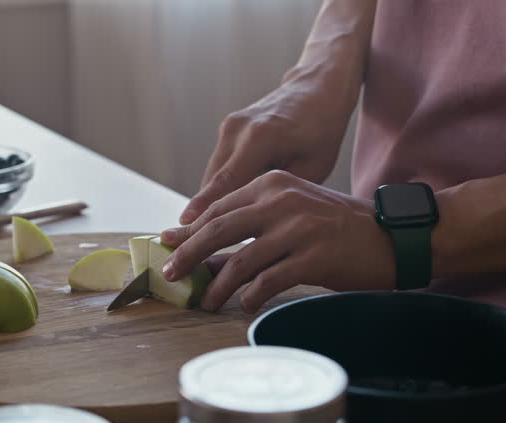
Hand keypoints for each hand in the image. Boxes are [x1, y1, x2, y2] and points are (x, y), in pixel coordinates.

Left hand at [162, 170, 396, 312]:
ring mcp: (298, 227)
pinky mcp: (314, 256)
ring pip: (241, 259)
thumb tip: (205, 254)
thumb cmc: (338, 228)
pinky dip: (251, 295)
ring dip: (218, 285)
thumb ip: (252, 228)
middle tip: (171, 275)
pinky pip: (269, 280)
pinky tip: (245, 304)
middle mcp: (282, 200)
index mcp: (273, 184)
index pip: (219, 207)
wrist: (390, 238)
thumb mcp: (293, 214)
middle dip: (189, 254)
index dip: (190, 229)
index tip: (167, 245)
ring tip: (206, 302)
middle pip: (220, 229)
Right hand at [179, 76, 355, 224]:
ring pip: (211, 178)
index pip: (225, 184)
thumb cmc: (321, 133)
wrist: (316, 89)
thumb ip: (279, 194)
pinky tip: (223, 216)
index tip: (184, 234)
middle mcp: (237, 129)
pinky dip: (219, 191)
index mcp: (261, 137)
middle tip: (192, 251)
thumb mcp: (311, 169)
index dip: (204, 212)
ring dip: (210, 206)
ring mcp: (229, 127)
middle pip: (211, 184)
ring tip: (204, 241)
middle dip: (201, 218)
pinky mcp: (227, 130)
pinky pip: (218, 168)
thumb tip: (253, 228)